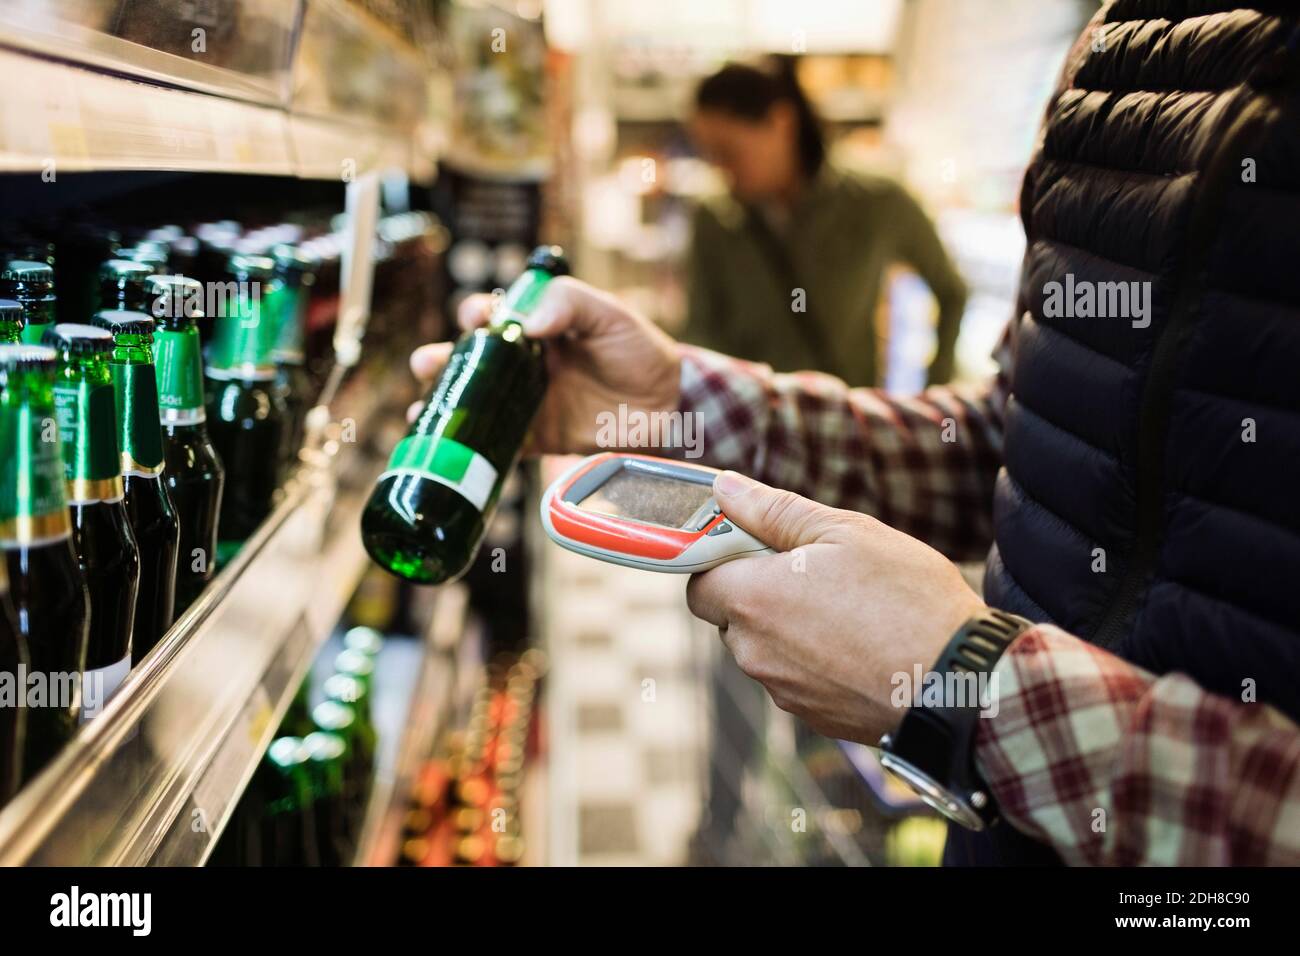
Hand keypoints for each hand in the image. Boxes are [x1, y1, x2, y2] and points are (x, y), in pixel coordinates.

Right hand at [409, 277, 681, 455]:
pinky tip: (451, 449)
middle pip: (470, 360)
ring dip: (444, 404)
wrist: (669, 405)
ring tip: (420, 408)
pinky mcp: (539, 438)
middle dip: (440, 360)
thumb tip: (525, 322)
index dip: (476, 314)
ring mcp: (527, 403)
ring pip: (474, 402)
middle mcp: (523, 365)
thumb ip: (570, 304)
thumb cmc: (639, 351)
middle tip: (427, 364)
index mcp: (537, 328)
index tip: (475, 319)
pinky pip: (500, 444)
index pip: (493, 316)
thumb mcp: (610, 315)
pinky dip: (474, 448)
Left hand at [686, 471, 985, 743]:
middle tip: (819, 573)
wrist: (962, 685)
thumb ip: (774, 511)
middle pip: (734, 617)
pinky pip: (800, 680)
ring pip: (768, 650)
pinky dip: (820, 662)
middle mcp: (755, 653)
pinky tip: (865, 645)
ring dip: (794, 629)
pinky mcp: (815, 719)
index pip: (699, 582)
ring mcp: (784, 691)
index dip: (725, 561)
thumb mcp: (844, 533)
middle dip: (763, 594)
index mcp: (752, 600)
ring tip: (853, 610)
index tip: (763, 547)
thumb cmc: (906, 599)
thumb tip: (723, 489)